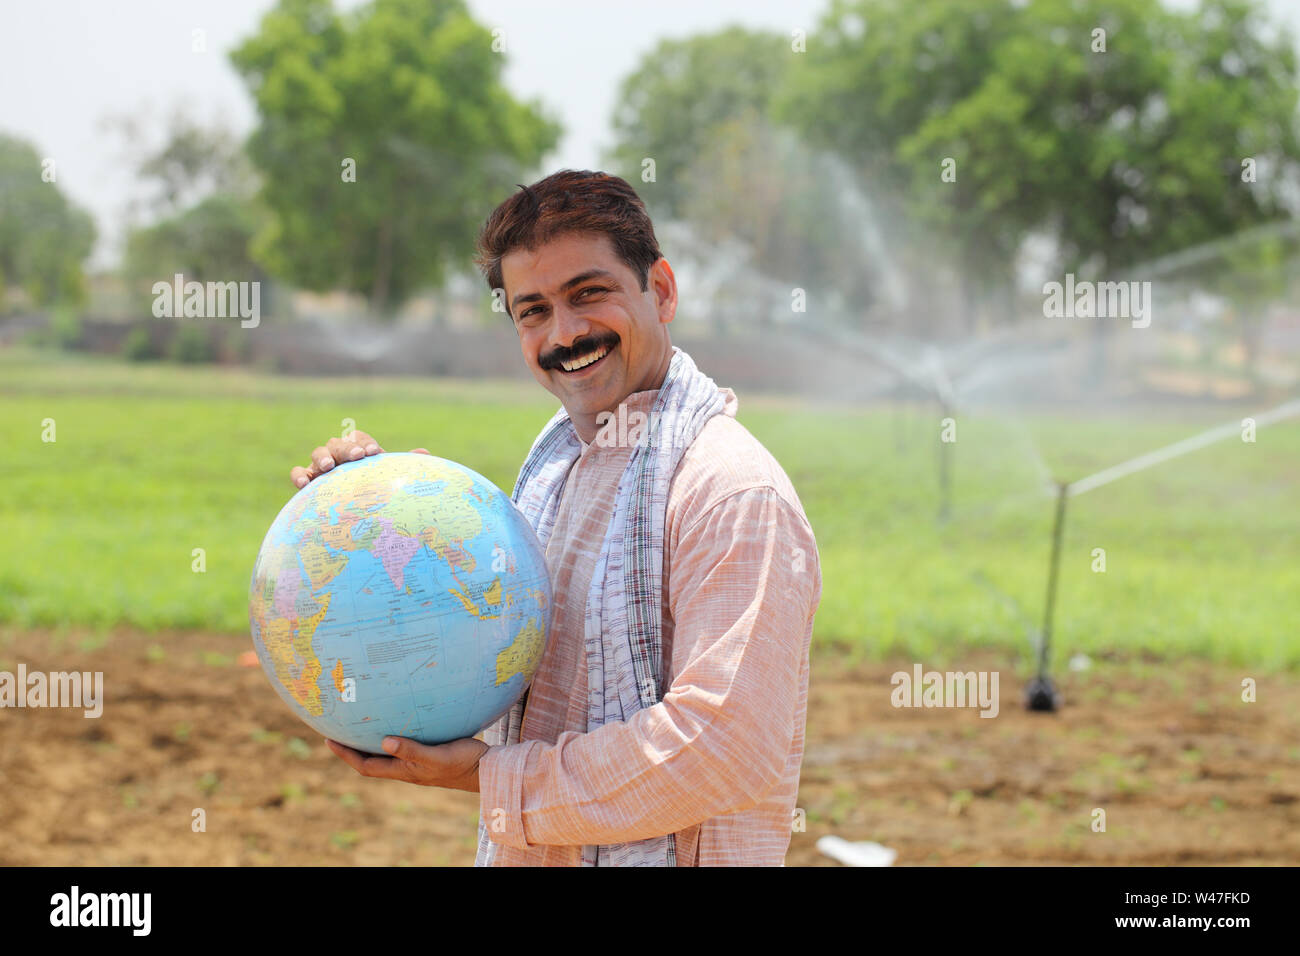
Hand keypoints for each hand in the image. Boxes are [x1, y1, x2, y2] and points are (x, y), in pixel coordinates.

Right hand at [290, 430, 430, 488]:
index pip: (358, 438)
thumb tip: (424, 454)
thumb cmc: (373, 492)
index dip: (365, 442)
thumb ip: (401, 467)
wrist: (351, 513)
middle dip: (347, 448)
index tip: (375, 453)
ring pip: (317, 453)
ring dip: (323, 457)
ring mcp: (320, 467)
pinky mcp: (306, 482)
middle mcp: (338, 455)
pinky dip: (299, 475)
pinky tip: (304, 484)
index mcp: (357, 450)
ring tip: (329, 466)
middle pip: (338, 443)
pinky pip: (298, 473)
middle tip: (358, 457)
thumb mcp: (387, 479)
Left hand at [325, 735, 488, 792]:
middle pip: (372, 759)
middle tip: (338, 728)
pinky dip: (395, 731)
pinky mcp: (431, 750)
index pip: (366, 766)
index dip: (346, 755)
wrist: (487, 769)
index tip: (329, 740)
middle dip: (353, 747)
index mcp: (404, 771)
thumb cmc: (462, 764)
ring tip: (361, 720)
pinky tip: (399, 715)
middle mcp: (407, 766)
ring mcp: (418, 759)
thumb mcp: (436, 757)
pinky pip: (406, 741)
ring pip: (388, 751)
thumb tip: (384, 741)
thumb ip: (412, 750)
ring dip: (372, 739)